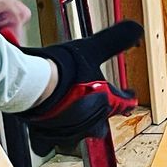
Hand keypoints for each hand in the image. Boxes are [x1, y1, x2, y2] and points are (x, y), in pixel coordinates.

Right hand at [14, 20, 144, 152]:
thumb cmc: (61, 71)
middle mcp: (88, 122)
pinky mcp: (45, 135)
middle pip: (102, 121)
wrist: (31, 85)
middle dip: (102, 111)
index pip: (125, 103)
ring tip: (74, 107)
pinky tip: (50, 119)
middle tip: (100, 101)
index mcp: (104, 103)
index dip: (128, 96)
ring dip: (78, 120)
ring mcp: (67, 131)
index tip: (130, 94)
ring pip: (79, 130)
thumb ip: (115, 40)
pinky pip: (52, 137)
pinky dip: (53, 130)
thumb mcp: (92, 49)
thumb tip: (136, 29)